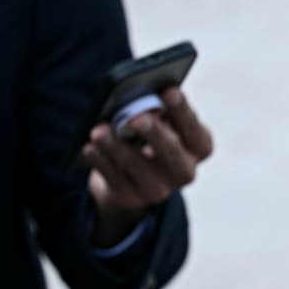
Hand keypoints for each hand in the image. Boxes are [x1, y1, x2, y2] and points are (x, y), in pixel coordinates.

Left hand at [86, 88, 213, 247]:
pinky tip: (90, 148)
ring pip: (137, 167)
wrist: (132, 177)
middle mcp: (184, 171)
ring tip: (99, 131)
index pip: (194, 129)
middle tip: (137, 118)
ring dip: (116, 147)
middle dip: (153, 133)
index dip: (182, 111)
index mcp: (198, 146)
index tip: (169, 91)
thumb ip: (158, 112)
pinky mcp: (131, 197)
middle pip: (170, 152)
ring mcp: (159, 188)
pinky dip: (100, 162)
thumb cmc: (149, 137)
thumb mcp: (161, 123)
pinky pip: (114, 179)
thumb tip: (141, 103)